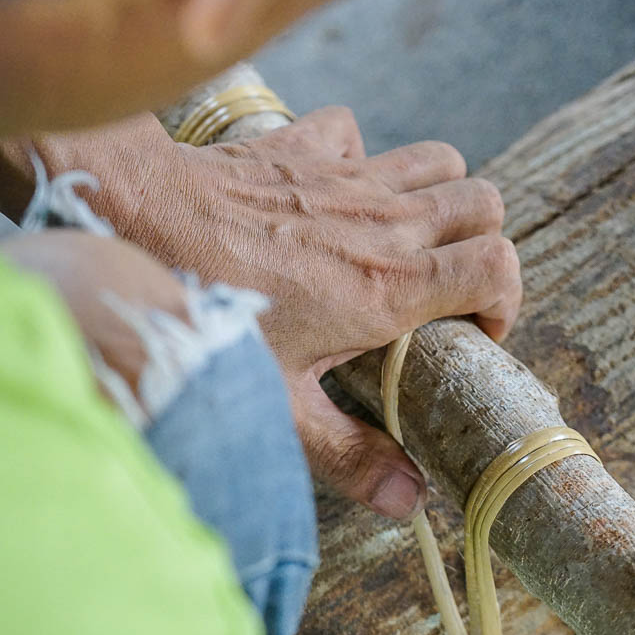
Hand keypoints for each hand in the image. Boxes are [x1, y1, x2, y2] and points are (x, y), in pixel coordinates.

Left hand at [0, 108, 522, 519]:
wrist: (132, 218)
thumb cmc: (201, 311)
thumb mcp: (275, 403)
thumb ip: (348, 454)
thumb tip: (410, 500)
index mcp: (387, 285)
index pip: (498, 265)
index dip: (502, 298)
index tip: (471, 331)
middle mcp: (381, 222)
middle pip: (483, 202)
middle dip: (481, 241)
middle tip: (444, 287)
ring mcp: (344, 177)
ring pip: (439, 158)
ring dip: (437, 193)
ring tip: (404, 240)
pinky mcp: (302, 146)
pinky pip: (357, 134)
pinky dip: (359, 159)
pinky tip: (332, 195)